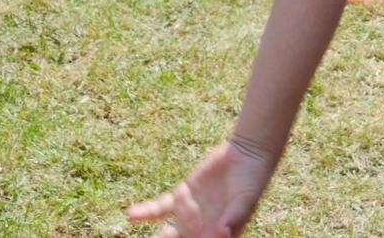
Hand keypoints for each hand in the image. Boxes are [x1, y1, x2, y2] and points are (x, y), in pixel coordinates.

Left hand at [126, 139, 277, 237]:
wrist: (247, 155)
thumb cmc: (253, 181)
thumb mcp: (246, 200)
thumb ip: (234, 217)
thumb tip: (223, 233)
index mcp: (218, 235)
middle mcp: (201, 229)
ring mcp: (188, 214)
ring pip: (166, 233)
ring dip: (157, 237)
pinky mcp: (181, 196)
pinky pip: (159, 208)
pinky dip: (145, 212)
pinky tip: (131, 215)